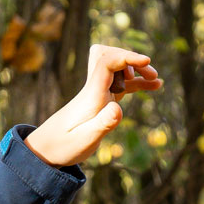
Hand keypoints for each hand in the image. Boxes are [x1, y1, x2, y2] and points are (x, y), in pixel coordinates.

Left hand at [24, 44, 161, 166]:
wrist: (46, 149)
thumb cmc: (64, 146)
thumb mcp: (85, 141)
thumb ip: (103, 124)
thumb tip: (118, 108)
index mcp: (90, 95)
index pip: (106, 62)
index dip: (127, 57)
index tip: (146, 61)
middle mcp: (93, 89)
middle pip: (108, 55)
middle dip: (131, 58)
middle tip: (150, 74)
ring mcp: (97, 93)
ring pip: (116, 68)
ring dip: (135, 69)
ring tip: (156, 80)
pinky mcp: (101, 101)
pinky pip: (120, 84)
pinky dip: (136, 82)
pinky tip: (154, 86)